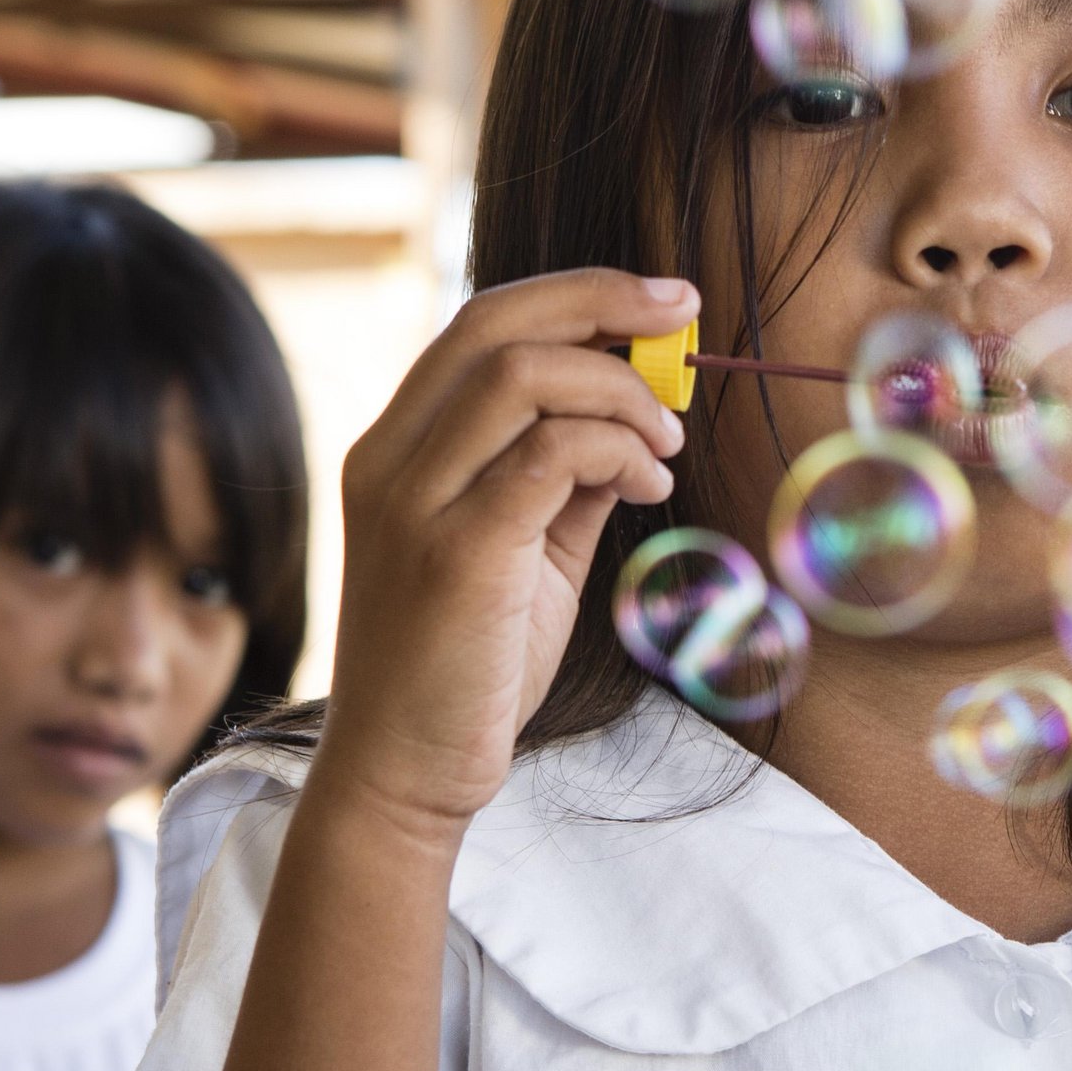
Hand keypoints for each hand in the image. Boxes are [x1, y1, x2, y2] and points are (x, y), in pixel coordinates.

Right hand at [314, 269, 694, 837]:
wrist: (404, 774)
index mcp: (393, 449)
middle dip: (601, 299)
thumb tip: (634, 420)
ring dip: (620, 391)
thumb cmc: (466, 670)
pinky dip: (618, 447)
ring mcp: (413, 503)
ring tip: (665, 442)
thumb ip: (564, 482)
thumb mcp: (523, 555)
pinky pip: (551, 453)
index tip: (655, 303)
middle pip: (493, 326)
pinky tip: (649, 482)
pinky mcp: (456, 552)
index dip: (572, 296)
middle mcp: (388, 460)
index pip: (476, 327)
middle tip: (682, 313)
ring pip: (524, 376)